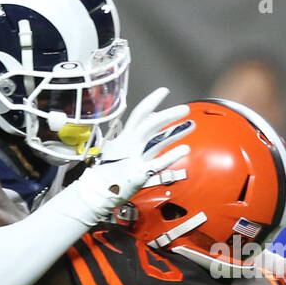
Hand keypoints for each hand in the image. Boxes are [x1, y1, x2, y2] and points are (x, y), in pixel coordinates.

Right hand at [68, 88, 189, 224]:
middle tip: (185, 108)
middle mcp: (129, 145)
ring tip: (191, 125)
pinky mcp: (138, 174)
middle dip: (168, 114)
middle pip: (150, 123)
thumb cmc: (106, 173)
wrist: (94, 193)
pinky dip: (171, 156)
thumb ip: (135, 135)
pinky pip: (157, 163)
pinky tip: (184, 149)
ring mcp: (133, 159)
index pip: (139, 114)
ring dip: (175, 131)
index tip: (164, 91)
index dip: (151, 101)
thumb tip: (149, 119)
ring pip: (156, 140)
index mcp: (124, 139)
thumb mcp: (117, 148)